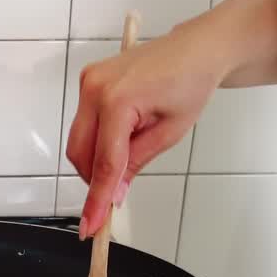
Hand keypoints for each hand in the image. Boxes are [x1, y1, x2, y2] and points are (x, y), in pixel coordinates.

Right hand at [66, 26, 224, 237]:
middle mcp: (95, 88)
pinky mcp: (88, 81)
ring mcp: (88, 82)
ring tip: (131, 149)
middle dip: (96, 178)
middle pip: (80, 154)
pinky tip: (123, 135)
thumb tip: (115, 193)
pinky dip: (98, 140)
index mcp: (118, 101)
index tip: (91, 226)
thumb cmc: (191, 82)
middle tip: (117, 193)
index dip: (98, 199)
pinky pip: (84, 123)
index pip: (104, 163)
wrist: (197, 49)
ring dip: (97, 158)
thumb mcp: (170, 133)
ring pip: (78, 141)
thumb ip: (136, 164)